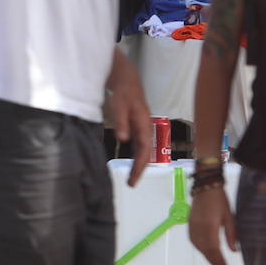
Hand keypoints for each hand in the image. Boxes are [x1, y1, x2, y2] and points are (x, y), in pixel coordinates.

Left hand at [105, 52, 151, 186]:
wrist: (127, 80)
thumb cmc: (123, 92)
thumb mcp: (119, 105)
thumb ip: (121, 122)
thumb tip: (123, 140)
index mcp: (144, 125)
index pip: (144, 151)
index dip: (139, 167)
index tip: (133, 180)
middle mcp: (146, 129)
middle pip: (145, 153)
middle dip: (139, 170)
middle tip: (131, 184)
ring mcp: (143, 128)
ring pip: (143, 151)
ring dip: (138, 164)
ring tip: (131, 178)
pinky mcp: (138, 127)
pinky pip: (139, 146)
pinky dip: (135, 156)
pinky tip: (131, 164)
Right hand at [187, 188, 237, 264]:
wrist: (205, 188)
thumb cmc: (219, 200)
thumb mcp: (229, 217)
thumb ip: (231, 234)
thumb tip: (234, 250)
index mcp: (210, 226)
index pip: (213, 248)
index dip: (218, 259)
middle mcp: (199, 228)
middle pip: (204, 249)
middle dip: (212, 259)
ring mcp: (193, 226)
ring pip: (197, 245)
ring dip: (205, 255)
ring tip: (213, 262)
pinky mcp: (190, 223)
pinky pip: (193, 239)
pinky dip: (198, 247)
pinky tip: (203, 250)